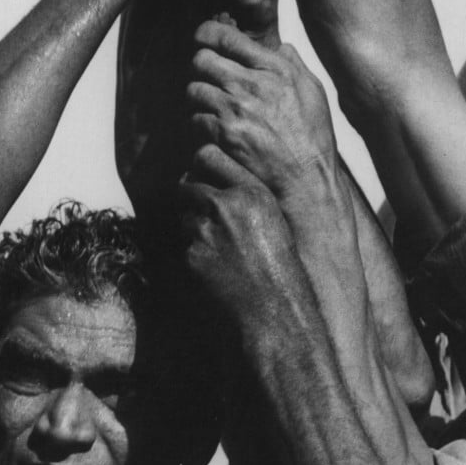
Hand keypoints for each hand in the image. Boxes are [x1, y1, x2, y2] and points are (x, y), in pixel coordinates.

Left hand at [177, 144, 298, 324]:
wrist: (276, 309)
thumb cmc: (282, 266)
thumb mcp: (274, 219)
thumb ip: (246, 196)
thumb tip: (217, 182)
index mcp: (251, 192)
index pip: (207, 155)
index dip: (200, 165)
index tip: (202, 175)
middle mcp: (225, 205)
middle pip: (186, 183)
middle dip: (191, 196)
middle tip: (205, 214)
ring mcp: (204, 231)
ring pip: (183, 215)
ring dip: (193, 225)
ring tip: (219, 246)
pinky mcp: (191, 255)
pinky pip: (185, 245)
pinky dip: (195, 253)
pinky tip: (216, 267)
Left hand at [187, 20, 336, 201]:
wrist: (306, 179)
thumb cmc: (314, 138)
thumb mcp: (314, 92)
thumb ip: (294, 64)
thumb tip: (280, 47)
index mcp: (274, 68)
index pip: (225, 36)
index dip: (207, 34)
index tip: (204, 40)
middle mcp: (252, 84)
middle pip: (201, 59)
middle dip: (202, 68)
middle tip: (209, 80)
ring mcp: (235, 109)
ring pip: (194, 90)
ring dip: (200, 99)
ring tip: (213, 109)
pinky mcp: (224, 134)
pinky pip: (195, 119)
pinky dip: (200, 125)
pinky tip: (214, 132)